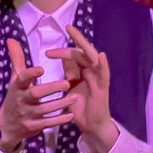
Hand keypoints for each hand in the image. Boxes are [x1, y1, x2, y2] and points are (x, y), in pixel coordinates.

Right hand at [0, 38, 68, 152]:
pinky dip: (59, 120)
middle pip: (35, 94)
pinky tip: (70, 115)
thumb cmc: (15, 97)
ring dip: (60, 103)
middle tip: (66, 83)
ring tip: (75, 97)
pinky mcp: (33, 126)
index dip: (30, 74)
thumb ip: (17, 60)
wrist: (7, 125)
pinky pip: (47, 123)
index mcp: (17, 87)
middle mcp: (21, 100)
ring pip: (44, 109)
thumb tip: (11, 39)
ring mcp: (27, 115)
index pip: (22, 79)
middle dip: (50, 89)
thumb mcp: (14, 79)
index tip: (41, 68)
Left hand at [45, 23, 116, 152]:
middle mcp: (91, 72)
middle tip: (68, 27)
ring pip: (94, 58)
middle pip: (84, 52)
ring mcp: (98, 78)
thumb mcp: (69, 88)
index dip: (62, 51)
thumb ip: (68, 73)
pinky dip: (103, 64)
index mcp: (82, 72)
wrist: (90, 125)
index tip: (47, 51)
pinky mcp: (104, 88)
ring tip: (78, 35)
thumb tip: (61, 57)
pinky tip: (101, 56)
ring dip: (86, 46)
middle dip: (77, 39)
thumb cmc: (80, 107)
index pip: (73, 56)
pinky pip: (105, 74)